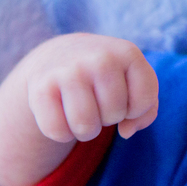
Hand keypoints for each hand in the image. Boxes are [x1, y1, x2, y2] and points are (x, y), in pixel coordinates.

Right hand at [22, 33, 158, 141]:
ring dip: (87, 129)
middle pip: (114, 114)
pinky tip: (62, 114)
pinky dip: (62, 133)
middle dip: (109, 117)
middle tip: (99, 100)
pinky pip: (57, 131)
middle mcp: (99, 57)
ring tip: (84, 110)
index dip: (135, 110)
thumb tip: (126, 131)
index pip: (142, 103)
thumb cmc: (107, 76)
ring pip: (86, 127)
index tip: (125, 95)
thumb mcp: (134, 82)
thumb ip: (146, 110)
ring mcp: (68, 71)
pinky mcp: (40, 88)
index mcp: (128, 52)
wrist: (58, 55)